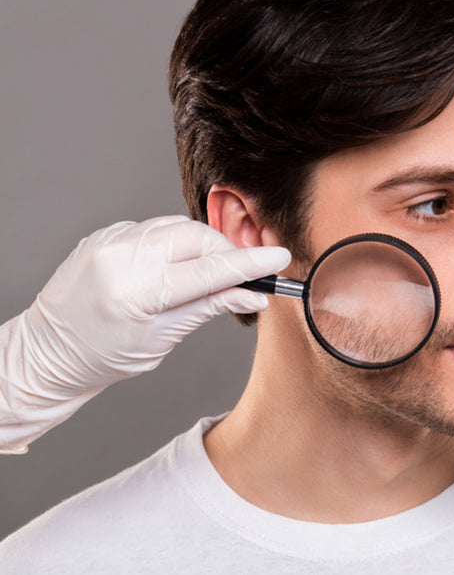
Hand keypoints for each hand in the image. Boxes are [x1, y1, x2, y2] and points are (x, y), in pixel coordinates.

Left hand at [0, 215, 289, 452]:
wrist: (47, 352)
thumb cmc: (102, 356)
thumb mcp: (162, 340)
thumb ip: (209, 307)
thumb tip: (254, 295)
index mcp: (137, 293)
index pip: (209, 270)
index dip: (249, 264)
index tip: (278, 258)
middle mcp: (121, 259)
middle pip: (198, 237)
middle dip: (225, 252)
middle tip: (241, 274)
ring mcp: (109, 241)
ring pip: (178, 226)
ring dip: (200, 246)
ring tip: (201, 275)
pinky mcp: (104, 234)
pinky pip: (153, 228)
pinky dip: (172, 243)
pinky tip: (169, 267)